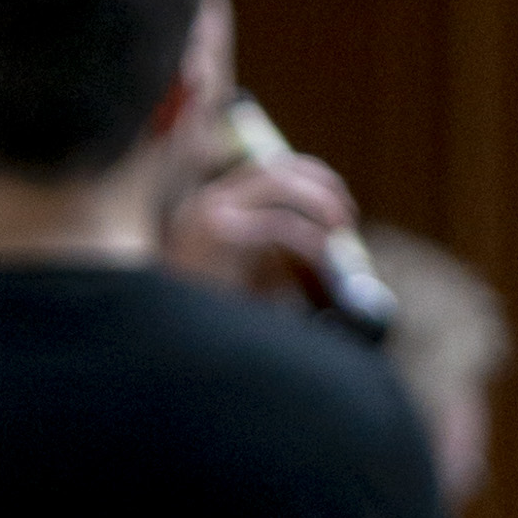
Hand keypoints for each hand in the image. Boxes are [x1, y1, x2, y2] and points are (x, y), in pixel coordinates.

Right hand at [159, 141, 361, 303]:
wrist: (169, 349)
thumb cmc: (208, 322)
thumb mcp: (241, 280)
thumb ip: (270, 257)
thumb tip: (320, 240)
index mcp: (206, 209)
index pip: (263, 171)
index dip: (306, 177)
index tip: (336, 201)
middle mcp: (204, 204)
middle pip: (274, 169)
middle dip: (320, 184)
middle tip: (348, 215)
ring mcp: (208, 216)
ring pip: (278, 184)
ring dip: (319, 201)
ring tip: (341, 229)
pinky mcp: (218, 237)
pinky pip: (278, 225)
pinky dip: (309, 238)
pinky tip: (324, 255)